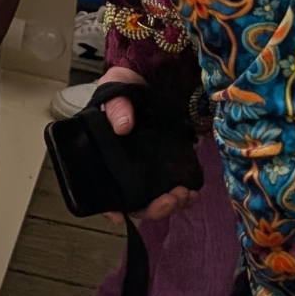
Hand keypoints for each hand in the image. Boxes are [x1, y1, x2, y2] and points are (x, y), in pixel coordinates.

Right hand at [95, 66, 200, 223]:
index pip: (101, 189)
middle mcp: (122, 169)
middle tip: (172, 198)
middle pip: (133, 201)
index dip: (109, 205)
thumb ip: (116, 105)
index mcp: (103, 155)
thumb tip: (123, 126)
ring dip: (169, 204)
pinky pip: (170, 190)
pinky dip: (181, 197)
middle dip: (153, 208)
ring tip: (185, 195)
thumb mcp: (116, 89)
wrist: (148, 82)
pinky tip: (192, 191)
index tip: (120, 214)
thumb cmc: (124, 87)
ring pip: (153, 200)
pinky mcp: (164, 168)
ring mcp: (144, 171)